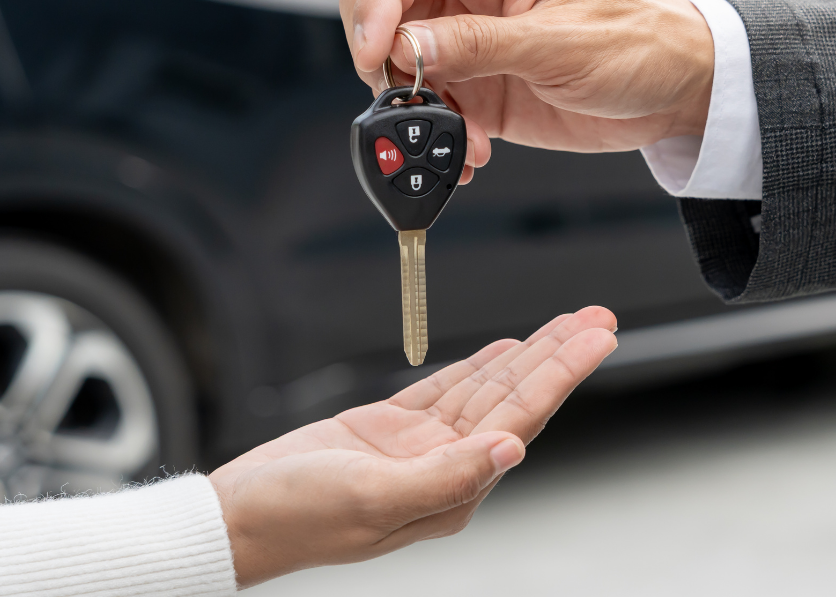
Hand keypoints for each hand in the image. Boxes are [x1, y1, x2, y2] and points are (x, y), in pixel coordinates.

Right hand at [208, 307, 617, 587]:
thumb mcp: (375, 498)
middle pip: (516, 397)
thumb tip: (512, 448)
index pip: (522, 419)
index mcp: (452, 490)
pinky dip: (478, 365)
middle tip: (599, 317)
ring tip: (568, 323)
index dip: (563, 374)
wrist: (237, 515)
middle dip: (559, 354)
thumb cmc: (296, 518)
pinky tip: (506, 349)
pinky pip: (446, 387)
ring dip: (528, 353)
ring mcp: (419, 446)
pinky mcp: (389, 428)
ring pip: (487, 387)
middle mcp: (446, 467)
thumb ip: (449, 475)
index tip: (598, 339)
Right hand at [339, 0, 714, 182]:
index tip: (376, 52)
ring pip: (398, 65)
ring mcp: (471, 41)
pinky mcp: (478, 87)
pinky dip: (438, 138)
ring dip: (414, 109)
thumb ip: (480, 44)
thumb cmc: (643, 42)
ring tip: (458, 140)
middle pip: (384, 7)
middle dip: (383, 57)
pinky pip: (432, 108)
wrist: (678, 91)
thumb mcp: (561, 43)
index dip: (378, 1)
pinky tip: (469, 155)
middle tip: (405, 97)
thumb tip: (406, 44)